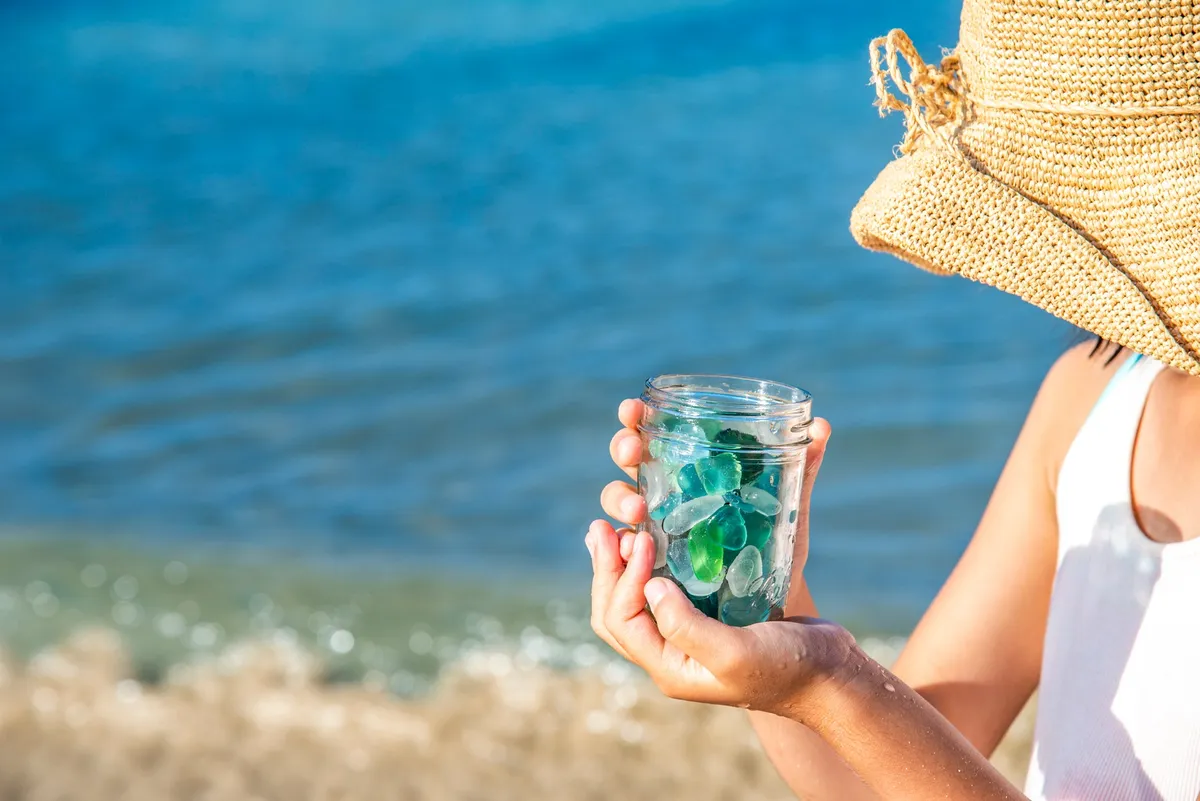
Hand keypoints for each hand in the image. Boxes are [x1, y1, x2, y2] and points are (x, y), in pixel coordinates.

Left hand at [586, 520, 858, 721]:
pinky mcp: (710, 615)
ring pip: (638, 598)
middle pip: (616, 610)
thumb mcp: (733, 652)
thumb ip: (686, 625)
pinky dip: (656, 562)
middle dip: (606, 568)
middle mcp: (671, 652)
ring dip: (624, 564)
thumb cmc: (786, 669)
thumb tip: (648, 587)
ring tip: (619, 528)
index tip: (640, 539)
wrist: (829, 674)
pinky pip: (668, 588)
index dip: (622, 577)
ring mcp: (688, 634)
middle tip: (601, 527)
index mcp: (668, 667)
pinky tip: (660, 536)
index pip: (621, 618)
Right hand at [600, 399, 832, 610]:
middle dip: (624, 448)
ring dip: (619, 499)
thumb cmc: (774, 544)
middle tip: (633, 451)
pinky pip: (623, 551)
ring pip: (619, 501)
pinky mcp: (651, 564)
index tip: (632, 407)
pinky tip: (626, 548)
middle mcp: (664, 491)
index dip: (635, 418)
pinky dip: (617, 547)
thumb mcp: (787, 507)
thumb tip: (822, 425)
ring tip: (638, 510)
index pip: (653, 432)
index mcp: (689, 467)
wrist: (772, 602)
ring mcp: (653, 526)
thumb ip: (802, 468)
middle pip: (629, 460)